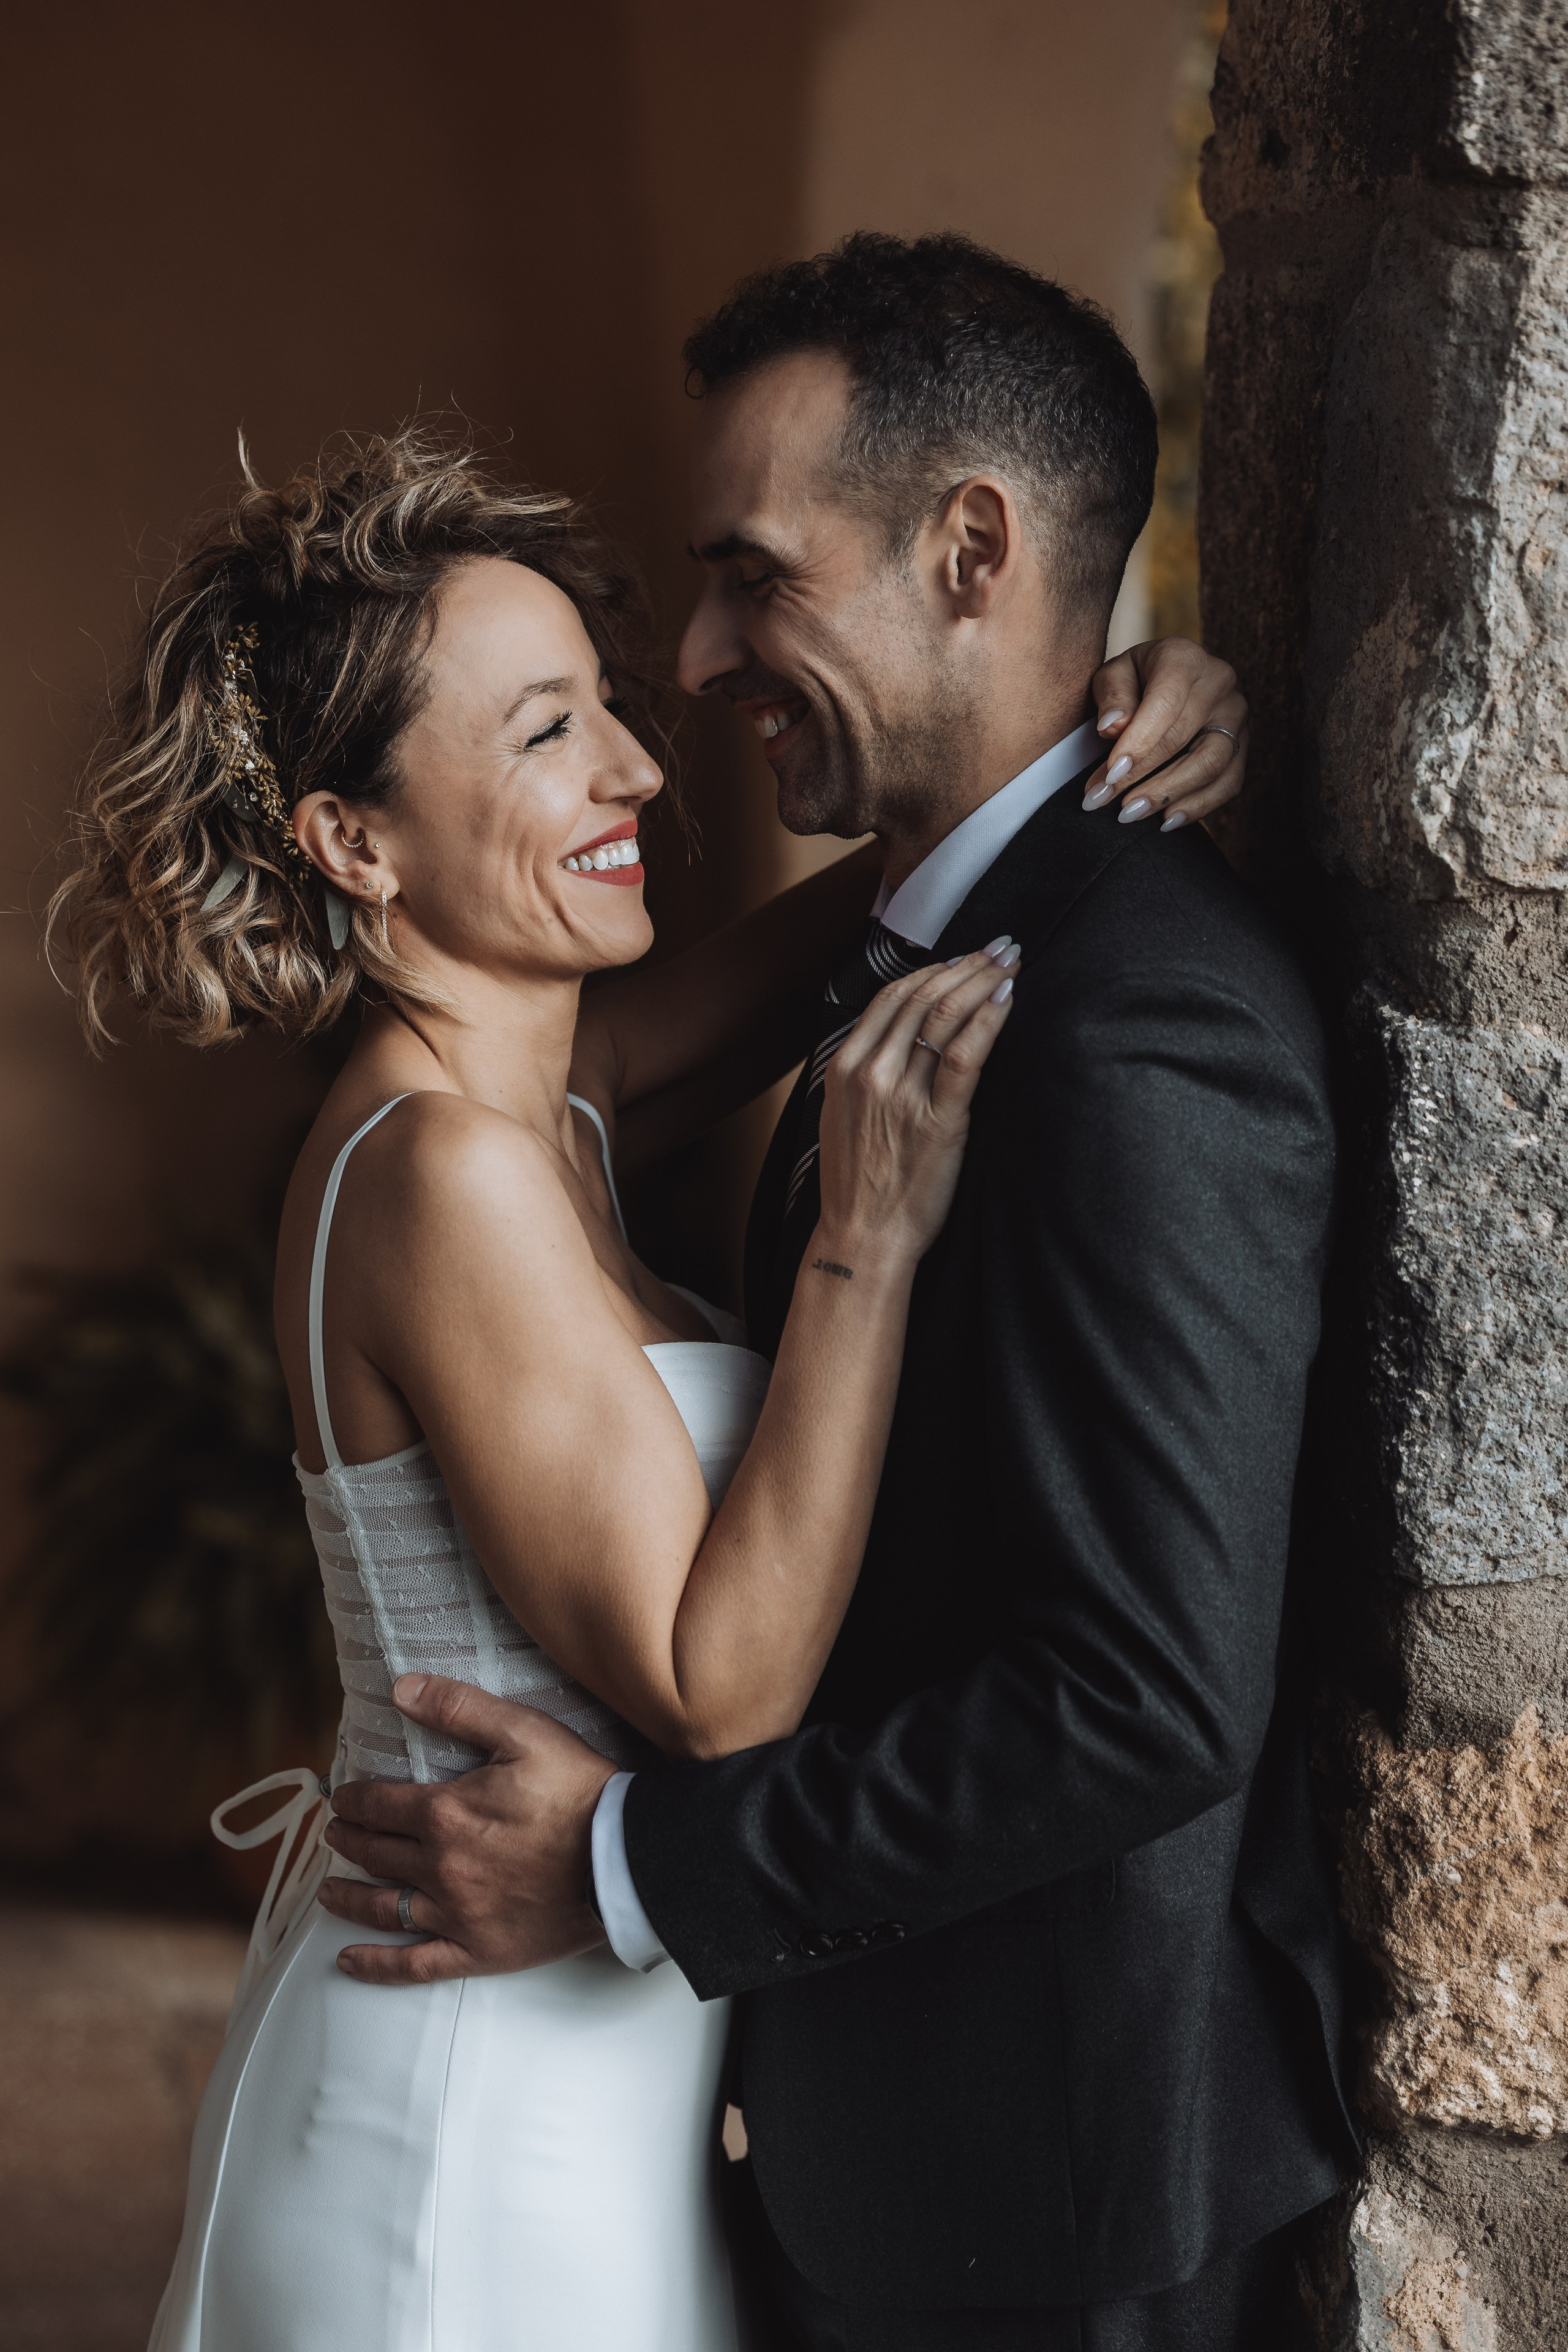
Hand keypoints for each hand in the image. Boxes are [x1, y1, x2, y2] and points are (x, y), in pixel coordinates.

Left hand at [316, 1675, 616, 1984]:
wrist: (624, 1858)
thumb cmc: (579, 1791)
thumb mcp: (523, 1731)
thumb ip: (458, 1707)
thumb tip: (401, 1688)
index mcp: (444, 1812)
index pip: (377, 1805)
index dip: (352, 1799)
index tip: (341, 1797)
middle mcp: (439, 1866)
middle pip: (374, 1853)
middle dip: (347, 1840)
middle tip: (335, 1834)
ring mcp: (455, 1914)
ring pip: (383, 1908)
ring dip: (347, 1896)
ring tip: (328, 1890)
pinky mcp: (477, 1951)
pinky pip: (414, 1966)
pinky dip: (376, 1965)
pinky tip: (348, 1961)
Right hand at [816, 946, 1015, 1265]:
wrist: (862, 1237)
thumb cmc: (859, 1182)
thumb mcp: (844, 1115)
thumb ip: (865, 1071)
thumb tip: (900, 1036)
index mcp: (844, 1067)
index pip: (892, 997)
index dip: (934, 969)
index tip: (965, 957)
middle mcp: (870, 1073)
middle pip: (923, 997)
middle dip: (968, 964)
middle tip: (1001, 946)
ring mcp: (902, 1096)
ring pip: (945, 1017)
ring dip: (984, 980)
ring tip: (1012, 962)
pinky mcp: (938, 1121)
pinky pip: (966, 1056)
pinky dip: (989, 1020)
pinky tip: (1008, 999)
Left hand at [1080, 637, 1246, 829]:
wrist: (1166, 682)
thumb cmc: (1135, 681)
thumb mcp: (1113, 676)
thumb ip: (1112, 697)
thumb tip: (1114, 727)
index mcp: (1184, 658)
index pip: (1164, 705)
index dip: (1138, 744)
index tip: (1109, 775)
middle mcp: (1219, 683)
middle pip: (1183, 737)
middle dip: (1140, 775)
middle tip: (1104, 801)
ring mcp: (1236, 716)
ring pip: (1212, 763)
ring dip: (1168, 794)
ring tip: (1131, 814)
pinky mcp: (1243, 746)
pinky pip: (1229, 783)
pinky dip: (1198, 806)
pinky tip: (1166, 821)